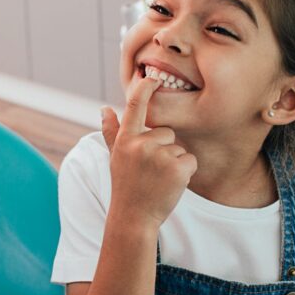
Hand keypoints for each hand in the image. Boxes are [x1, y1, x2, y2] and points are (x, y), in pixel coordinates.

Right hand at [101, 76, 197, 229]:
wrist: (133, 217)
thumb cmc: (125, 185)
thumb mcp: (115, 157)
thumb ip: (111, 132)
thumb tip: (104, 109)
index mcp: (126, 139)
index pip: (135, 105)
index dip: (146, 88)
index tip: (153, 76)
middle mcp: (141, 144)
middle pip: (166, 132)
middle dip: (164, 149)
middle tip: (150, 171)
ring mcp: (159, 156)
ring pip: (179, 148)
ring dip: (174, 162)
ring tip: (158, 179)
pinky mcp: (177, 168)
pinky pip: (190, 160)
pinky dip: (185, 172)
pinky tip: (170, 184)